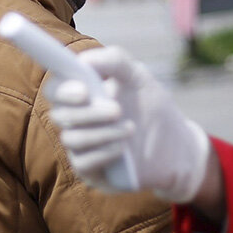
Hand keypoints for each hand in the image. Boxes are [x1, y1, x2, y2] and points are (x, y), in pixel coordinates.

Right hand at [47, 46, 210, 202]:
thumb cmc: (153, 107)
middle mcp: (75, 121)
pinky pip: (83, 163)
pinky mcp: (90, 171)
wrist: (177, 147)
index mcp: (82, 95)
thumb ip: (114, 61)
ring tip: (131, 128)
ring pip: (72, 139)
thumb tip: (84, 61)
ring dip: (102, 132)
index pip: (55, 90)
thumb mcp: (139, 77)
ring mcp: (81, 147)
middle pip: (60, 115)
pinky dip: (103, 153)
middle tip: (117, 110)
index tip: (85, 91)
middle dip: (88, 112)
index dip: (63, 90)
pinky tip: (123, 149)